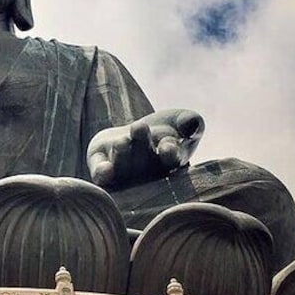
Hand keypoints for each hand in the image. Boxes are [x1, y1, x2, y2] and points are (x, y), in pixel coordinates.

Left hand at [87, 109, 204, 188]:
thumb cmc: (165, 129)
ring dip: (122, 157)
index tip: (168, 147)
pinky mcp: (101, 168)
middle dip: (141, 146)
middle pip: (144, 161)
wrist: (135, 133)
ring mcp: (123, 173)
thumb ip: (189, 121)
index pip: (171, 160)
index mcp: (169, 162)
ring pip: (122, 167)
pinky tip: (104, 171)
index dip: (170, 153)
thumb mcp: (181, 120)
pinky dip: (103, 173)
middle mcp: (146, 172)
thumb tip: (192, 124)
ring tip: (122, 142)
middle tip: (139, 128)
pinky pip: (101, 174)